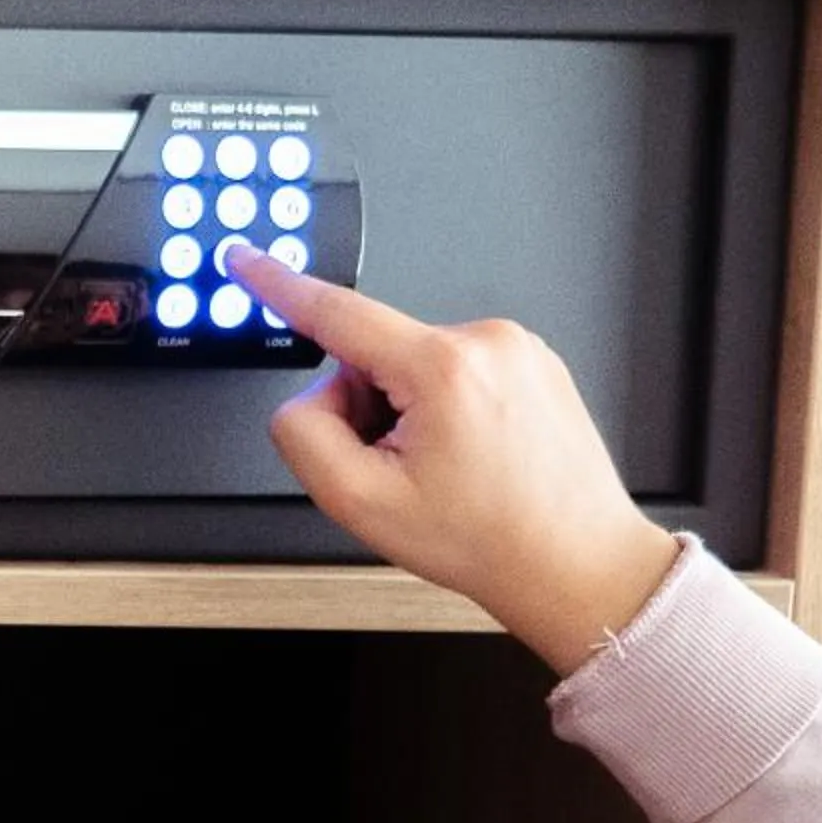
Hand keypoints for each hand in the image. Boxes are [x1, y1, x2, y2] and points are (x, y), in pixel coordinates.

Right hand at [221, 240, 679, 673]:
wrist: (576, 562)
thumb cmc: (489, 540)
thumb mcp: (360, 503)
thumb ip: (302, 436)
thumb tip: (307, 399)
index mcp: (443, 369)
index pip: (337, 312)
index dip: (277, 285)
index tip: (245, 260)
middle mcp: (488, 343)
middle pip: (372, 353)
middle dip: (367, 407)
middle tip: (399, 468)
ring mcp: (518, 349)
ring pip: (412, 363)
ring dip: (407, 411)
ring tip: (446, 469)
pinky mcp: (534, 361)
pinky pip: (454, 371)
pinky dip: (444, 409)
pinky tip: (470, 456)